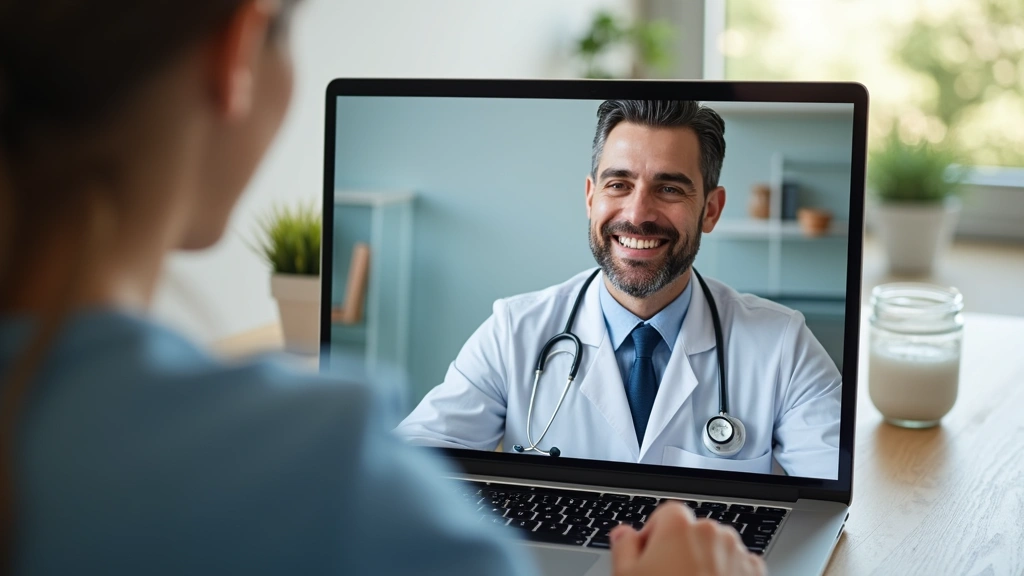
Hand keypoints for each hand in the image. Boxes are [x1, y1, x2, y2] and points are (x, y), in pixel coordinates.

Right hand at [610, 501, 766, 575]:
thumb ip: (624, 547)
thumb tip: (624, 534)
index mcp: (679, 526)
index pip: (666, 515)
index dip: (655, 535)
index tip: (649, 555)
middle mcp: (711, 532)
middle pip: (692, 532)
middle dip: (681, 549)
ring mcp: (737, 552)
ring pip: (716, 549)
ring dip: (706, 562)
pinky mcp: (755, 573)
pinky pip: (738, 566)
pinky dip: (727, 575)